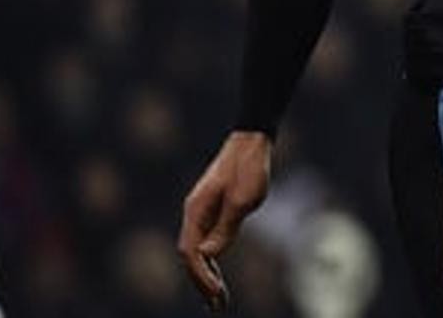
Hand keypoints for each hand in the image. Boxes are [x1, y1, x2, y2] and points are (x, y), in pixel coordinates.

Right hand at [177, 130, 273, 309]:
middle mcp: (194, 212)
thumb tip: (209, 254)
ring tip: (218, 301)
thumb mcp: (244, 199)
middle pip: (190, 256)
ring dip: (206, 276)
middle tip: (217, 306)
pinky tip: (218, 277)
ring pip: (196, 252)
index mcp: (196, 209)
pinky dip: (210, 262)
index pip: (190, 252)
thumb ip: (226, 227)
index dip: (202, 275)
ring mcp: (201, 212)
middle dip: (201, 282)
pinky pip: (205, 242)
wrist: (252, 141)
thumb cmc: (250, 168)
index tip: (216, 293)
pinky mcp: (211, 211)